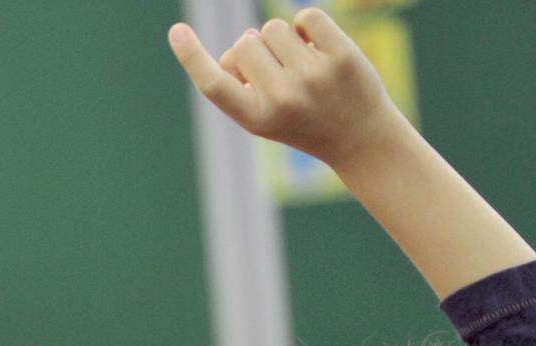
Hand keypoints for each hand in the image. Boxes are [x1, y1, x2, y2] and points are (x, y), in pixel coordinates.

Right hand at [167, 9, 408, 168]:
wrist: (359, 138)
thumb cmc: (301, 122)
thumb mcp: (263, 117)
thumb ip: (241, 85)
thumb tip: (245, 41)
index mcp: (256, 118)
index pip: (214, 84)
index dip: (191, 57)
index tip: (176, 31)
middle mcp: (283, 99)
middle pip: (245, 43)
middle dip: (255, 49)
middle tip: (278, 73)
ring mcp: (314, 77)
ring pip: (273, 27)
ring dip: (282, 39)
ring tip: (300, 65)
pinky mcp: (342, 56)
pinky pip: (306, 16)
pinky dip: (307, 26)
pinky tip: (318, 47)